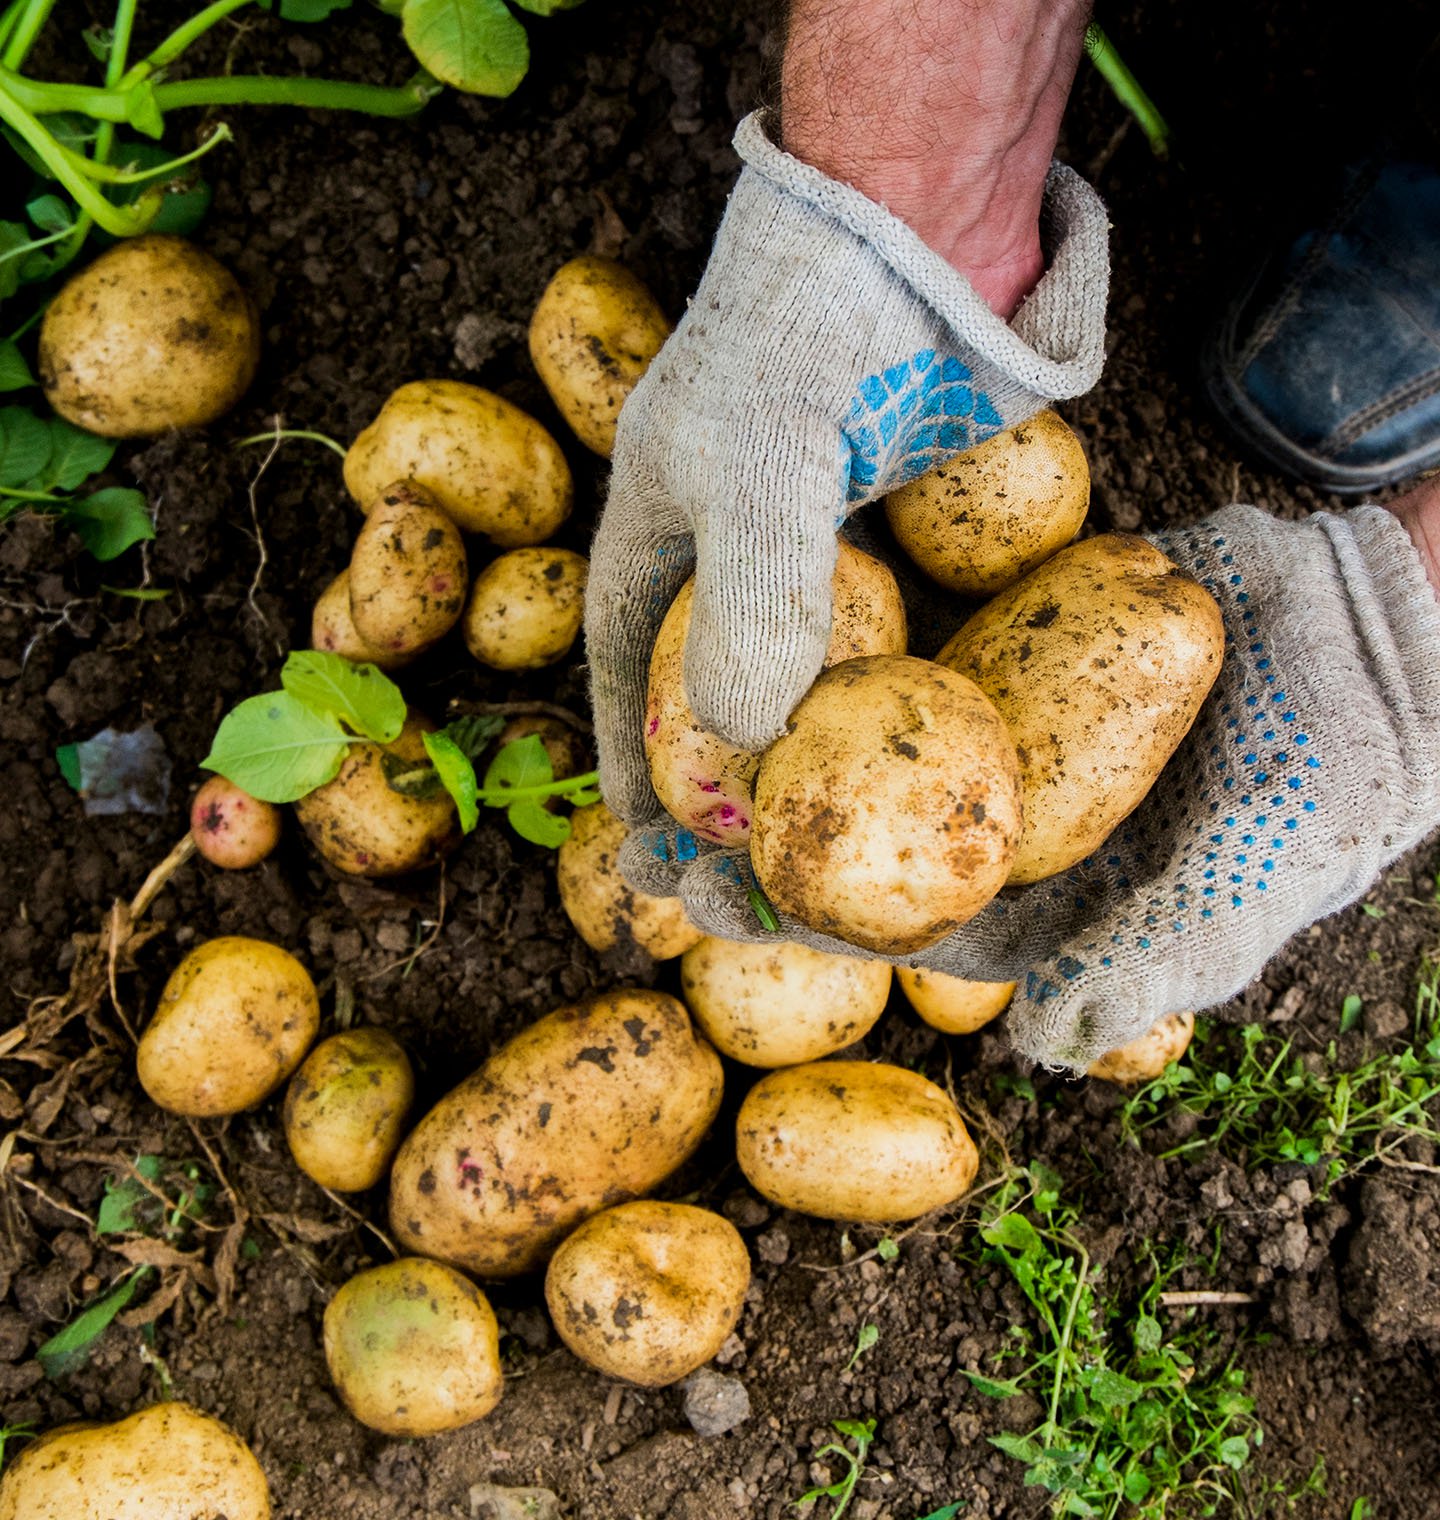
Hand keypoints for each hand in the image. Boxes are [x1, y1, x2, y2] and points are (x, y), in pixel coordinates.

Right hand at [585, 111, 1108, 881]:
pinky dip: (887, 721)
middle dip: (720, 801)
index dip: (635, 773)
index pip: (629, 683)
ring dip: (807, 778)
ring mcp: (813, 561)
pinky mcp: (890, 554)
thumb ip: (756, 594)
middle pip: (711, 706)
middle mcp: (726, 566)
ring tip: (830, 861)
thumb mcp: (762, 463)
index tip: (649, 854)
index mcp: (655, 547)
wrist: (912, 240)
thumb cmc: (807, 336)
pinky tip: (914, 776)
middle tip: (744, 886)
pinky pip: (882, 654)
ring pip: (800, 692)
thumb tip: (749, 741)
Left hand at [645, 500, 1439, 1070]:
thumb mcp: (1254, 873)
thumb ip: (1146, 956)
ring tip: (661, 733)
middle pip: (855, 839)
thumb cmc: (1336, 767)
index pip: (898, 925)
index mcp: (1048, 902)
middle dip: (751, 839)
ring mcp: (1005, 732)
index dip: (793, 920)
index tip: (694, 900)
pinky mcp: (1017, 646)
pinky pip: (913, 652)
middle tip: (640, 828)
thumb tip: (1032, 1040)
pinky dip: (837, 646)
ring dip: (767, 744)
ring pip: (864, 746)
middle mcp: (1008, 823)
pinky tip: (753, 627)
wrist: (1385, 624)